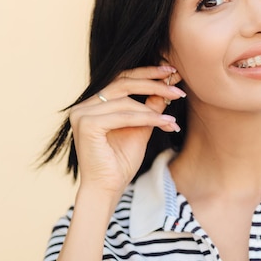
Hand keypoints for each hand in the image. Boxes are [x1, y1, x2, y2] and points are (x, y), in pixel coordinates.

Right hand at [69, 66, 184, 196]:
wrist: (108, 189)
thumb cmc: (121, 161)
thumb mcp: (141, 128)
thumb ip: (150, 107)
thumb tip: (168, 85)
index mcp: (93, 104)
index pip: (121, 79)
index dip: (147, 73)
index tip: (172, 71)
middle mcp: (84, 105)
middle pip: (123, 82)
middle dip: (154, 83)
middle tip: (178, 86)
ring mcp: (82, 113)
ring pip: (126, 101)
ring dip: (155, 106)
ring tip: (174, 116)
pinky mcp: (87, 124)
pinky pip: (124, 115)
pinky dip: (147, 118)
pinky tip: (166, 122)